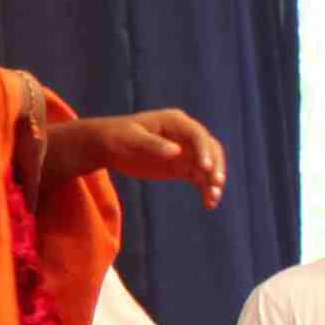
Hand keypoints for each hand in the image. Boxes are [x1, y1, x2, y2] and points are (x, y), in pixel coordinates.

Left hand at [46, 108, 227, 204]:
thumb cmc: (117, 137)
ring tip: (213, 198)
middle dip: (216, 166)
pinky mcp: (183, 167)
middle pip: (210, 149)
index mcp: (175, 121)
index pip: (197, 134)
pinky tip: (209, 203)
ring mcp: (186, 151)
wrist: (108, 146)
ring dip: (214, 180)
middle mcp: (185, 135)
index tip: (206, 168)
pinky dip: (206, 189)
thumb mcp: (131, 139)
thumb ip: (153, 145)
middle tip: (216, 183)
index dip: (204, 150)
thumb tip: (176, 152)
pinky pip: (200, 178)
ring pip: (209, 165)